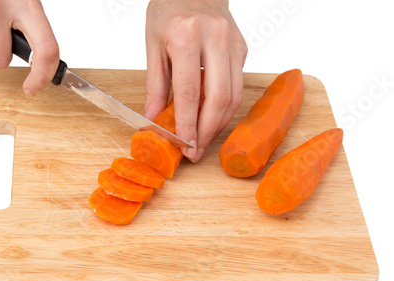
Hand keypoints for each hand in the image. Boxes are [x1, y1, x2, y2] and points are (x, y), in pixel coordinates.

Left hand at [144, 0, 247, 161]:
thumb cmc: (169, 9)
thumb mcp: (153, 43)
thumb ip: (155, 84)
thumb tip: (153, 118)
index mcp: (186, 35)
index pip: (189, 92)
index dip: (188, 124)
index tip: (185, 146)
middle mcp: (215, 38)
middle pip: (219, 98)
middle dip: (207, 131)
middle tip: (196, 150)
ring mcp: (233, 44)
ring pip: (234, 95)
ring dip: (218, 123)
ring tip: (202, 138)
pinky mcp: (242, 48)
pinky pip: (237, 85)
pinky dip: (224, 106)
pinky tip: (210, 116)